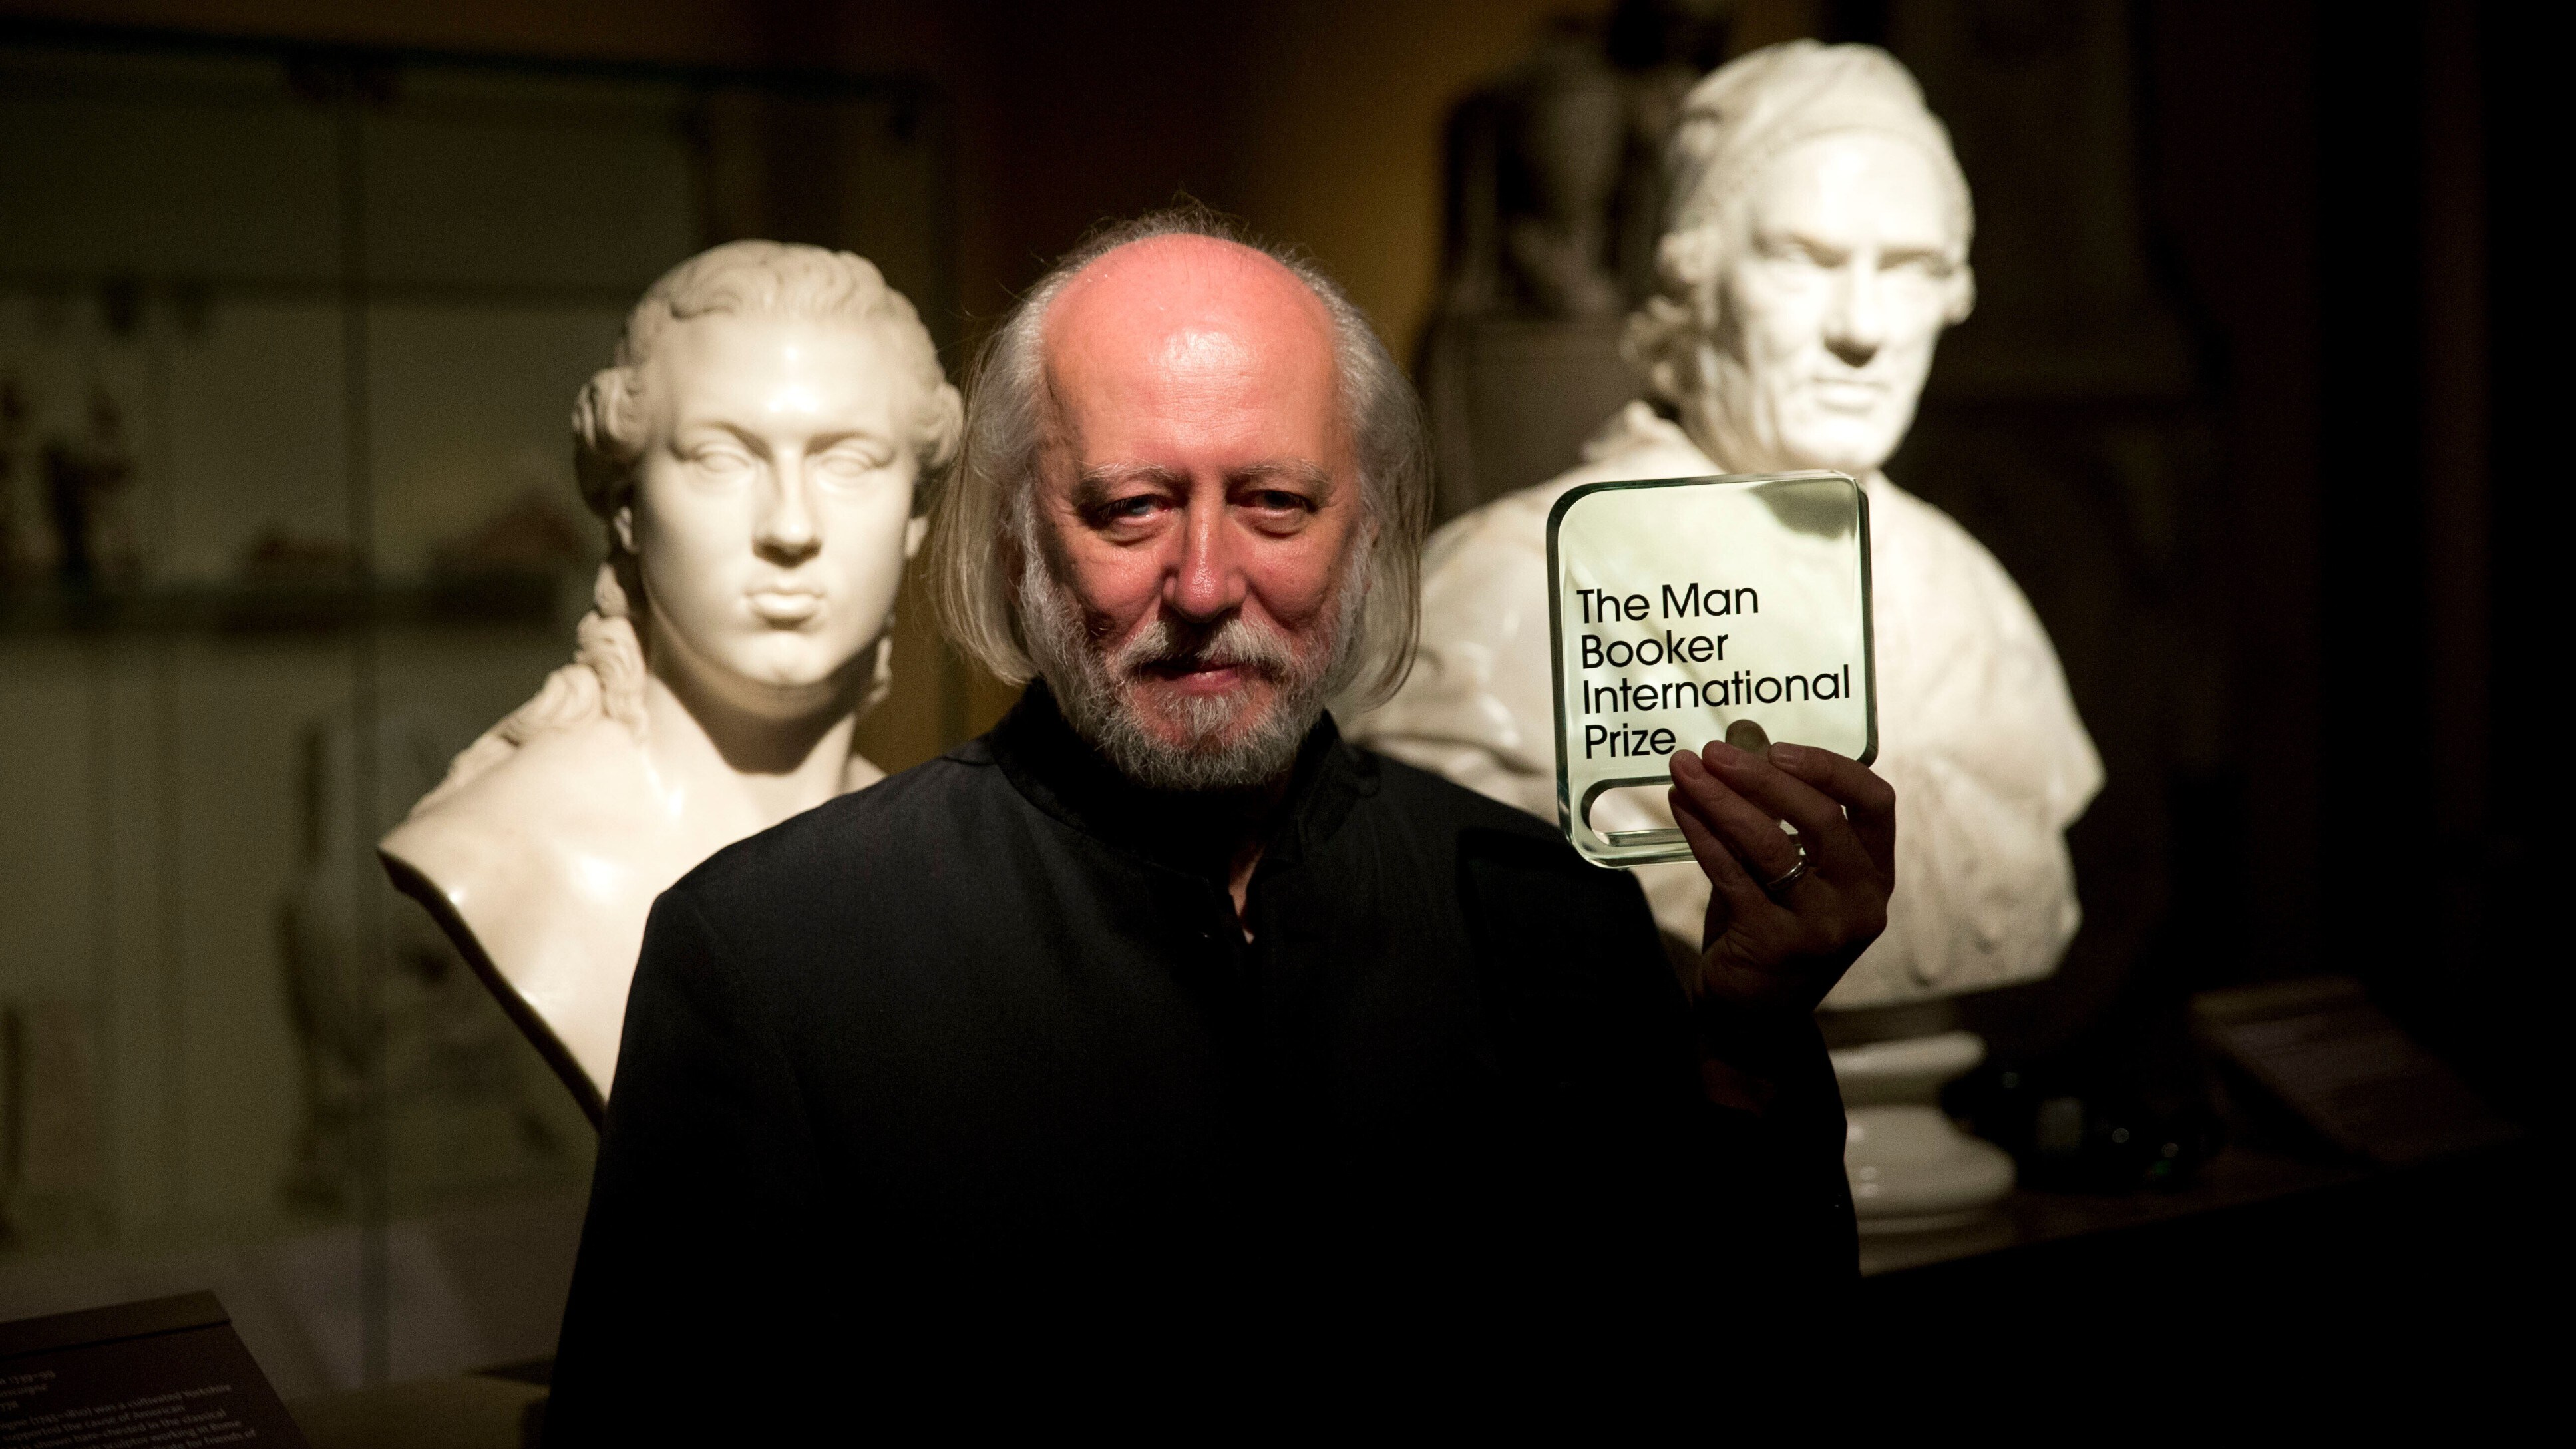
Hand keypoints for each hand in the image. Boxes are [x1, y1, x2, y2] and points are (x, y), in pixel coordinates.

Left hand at [1668, 738, 1894, 1013]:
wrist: (1750, 1020)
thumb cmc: (1765, 933)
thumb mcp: (1784, 874)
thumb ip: (1772, 818)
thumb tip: (1738, 743)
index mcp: (1873, 875)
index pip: (1875, 802)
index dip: (1831, 767)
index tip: (1779, 749)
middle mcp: (1861, 901)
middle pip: (1821, 817)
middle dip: (1761, 777)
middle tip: (1713, 753)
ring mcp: (1823, 927)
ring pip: (1771, 844)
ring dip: (1722, 800)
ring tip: (1685, 771)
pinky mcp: (1776, 944)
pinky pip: (1732, 873)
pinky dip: (1702, 835)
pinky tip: (1680, 809)